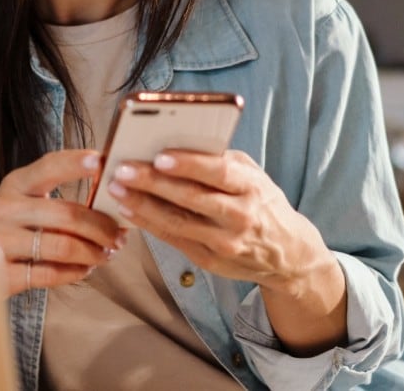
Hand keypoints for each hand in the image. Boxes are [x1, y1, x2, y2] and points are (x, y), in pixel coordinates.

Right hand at [0, 149, 126, 295]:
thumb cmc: (5, 227)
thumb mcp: (20, 200)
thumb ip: (54, 195)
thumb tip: (109, 196)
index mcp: (15, 184)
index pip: (49, 166)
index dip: (77, 162)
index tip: (103, 162)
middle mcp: (5, 208)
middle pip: (68, 214)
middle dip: (102, 227)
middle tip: (119, 236)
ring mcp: (0, 241)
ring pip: (63, 246)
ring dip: (93, 253)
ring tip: (105, 255)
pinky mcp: (1, 273)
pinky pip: (50, 274)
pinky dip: (75, 273)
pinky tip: (83, 270)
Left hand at [108, 148, 346, 353]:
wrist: (287, 254)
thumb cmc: (261, 202)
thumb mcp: (253, 175)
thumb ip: (221, 161)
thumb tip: (176, 142)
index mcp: (252, 187)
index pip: (219, 172)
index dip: (189, 164)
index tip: (159, 155)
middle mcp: (241, 216)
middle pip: (191, 198)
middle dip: (153, 183)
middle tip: (122, 169)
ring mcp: (225, 242)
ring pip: (177, 222)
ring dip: (142, 205)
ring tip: (116, 188)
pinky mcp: (210, 261)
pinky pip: (173, 239)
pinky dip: (148, 224)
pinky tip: (128, 210)